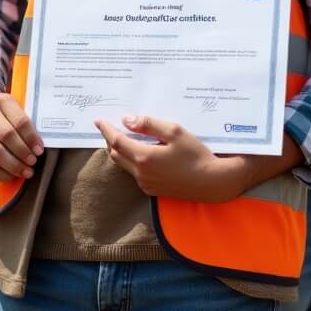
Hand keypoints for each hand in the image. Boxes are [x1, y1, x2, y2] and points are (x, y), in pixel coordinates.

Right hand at [0, 93, 43, 182]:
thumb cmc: (3, 110)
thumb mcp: (14, 107)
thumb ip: (24, 122)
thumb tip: (38, 147)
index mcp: (2, 101)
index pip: (20, 121)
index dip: (31, 138)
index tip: (39, 150)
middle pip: (7, 137)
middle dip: (23, 153)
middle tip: (33, 162)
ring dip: (13, 166)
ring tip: (25, 171)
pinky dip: (0, 174)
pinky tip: (11, 175)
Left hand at [95, 114, 240, 201]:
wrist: (212, 182)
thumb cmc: (195, 154)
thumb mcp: (174, 132)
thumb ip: (149, 125)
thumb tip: (127, 120)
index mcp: (144, 157)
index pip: (116, 141)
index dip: (106, 130)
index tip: (98, 120)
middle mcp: (141, 173)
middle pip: (116, 154)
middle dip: (110, 140)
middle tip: (109, 126)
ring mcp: (146, 184)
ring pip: (124, 165)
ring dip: (119, 150)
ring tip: (122, 136)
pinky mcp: (153, 190)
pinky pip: (134, 173)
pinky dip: (130, 160)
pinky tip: (138, 152)